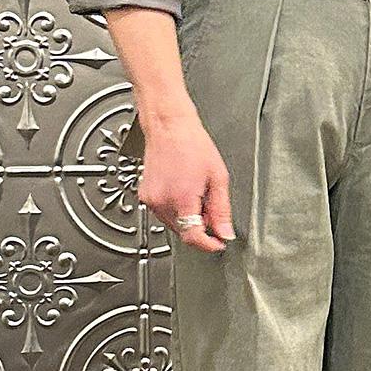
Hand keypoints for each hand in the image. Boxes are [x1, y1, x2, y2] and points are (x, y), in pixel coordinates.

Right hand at [138, 111, 234, 253]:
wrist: (168, 126)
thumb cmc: (191, 144)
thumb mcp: (217, 178)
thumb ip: (222, 210)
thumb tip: (225, 233)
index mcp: (182, 198)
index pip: (193, 237)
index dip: (209, 245)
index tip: (218, 244)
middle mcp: (163, 202)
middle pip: (185, 232)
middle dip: (200, 226)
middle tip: (209, 205)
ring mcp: (151, 200)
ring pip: (175, 225)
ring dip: (188, 218)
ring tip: (195, 193)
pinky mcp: (146, 197)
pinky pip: (165, 214)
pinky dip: (176, 210)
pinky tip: (182, 190)